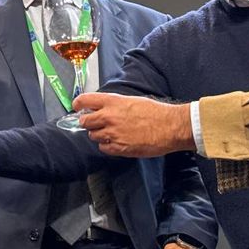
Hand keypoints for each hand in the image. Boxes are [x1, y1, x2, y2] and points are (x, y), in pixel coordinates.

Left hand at [76, 93, 193, 156]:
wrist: (171, 127)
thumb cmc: (155, 112)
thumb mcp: (132, 100)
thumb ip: (114, 104)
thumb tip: (101, 108)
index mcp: (112, 102)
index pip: (84, 100)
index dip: (78, 104)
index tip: (78, 107)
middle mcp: (109, 117)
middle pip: (84, 121)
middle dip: (88, 122)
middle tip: (94, 123)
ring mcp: (113, 133)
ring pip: (93, 136)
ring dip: (98, 135)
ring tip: (112, 132)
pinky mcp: (119, 148)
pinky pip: (103, 148)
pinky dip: (107, 146)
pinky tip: (117, 141)